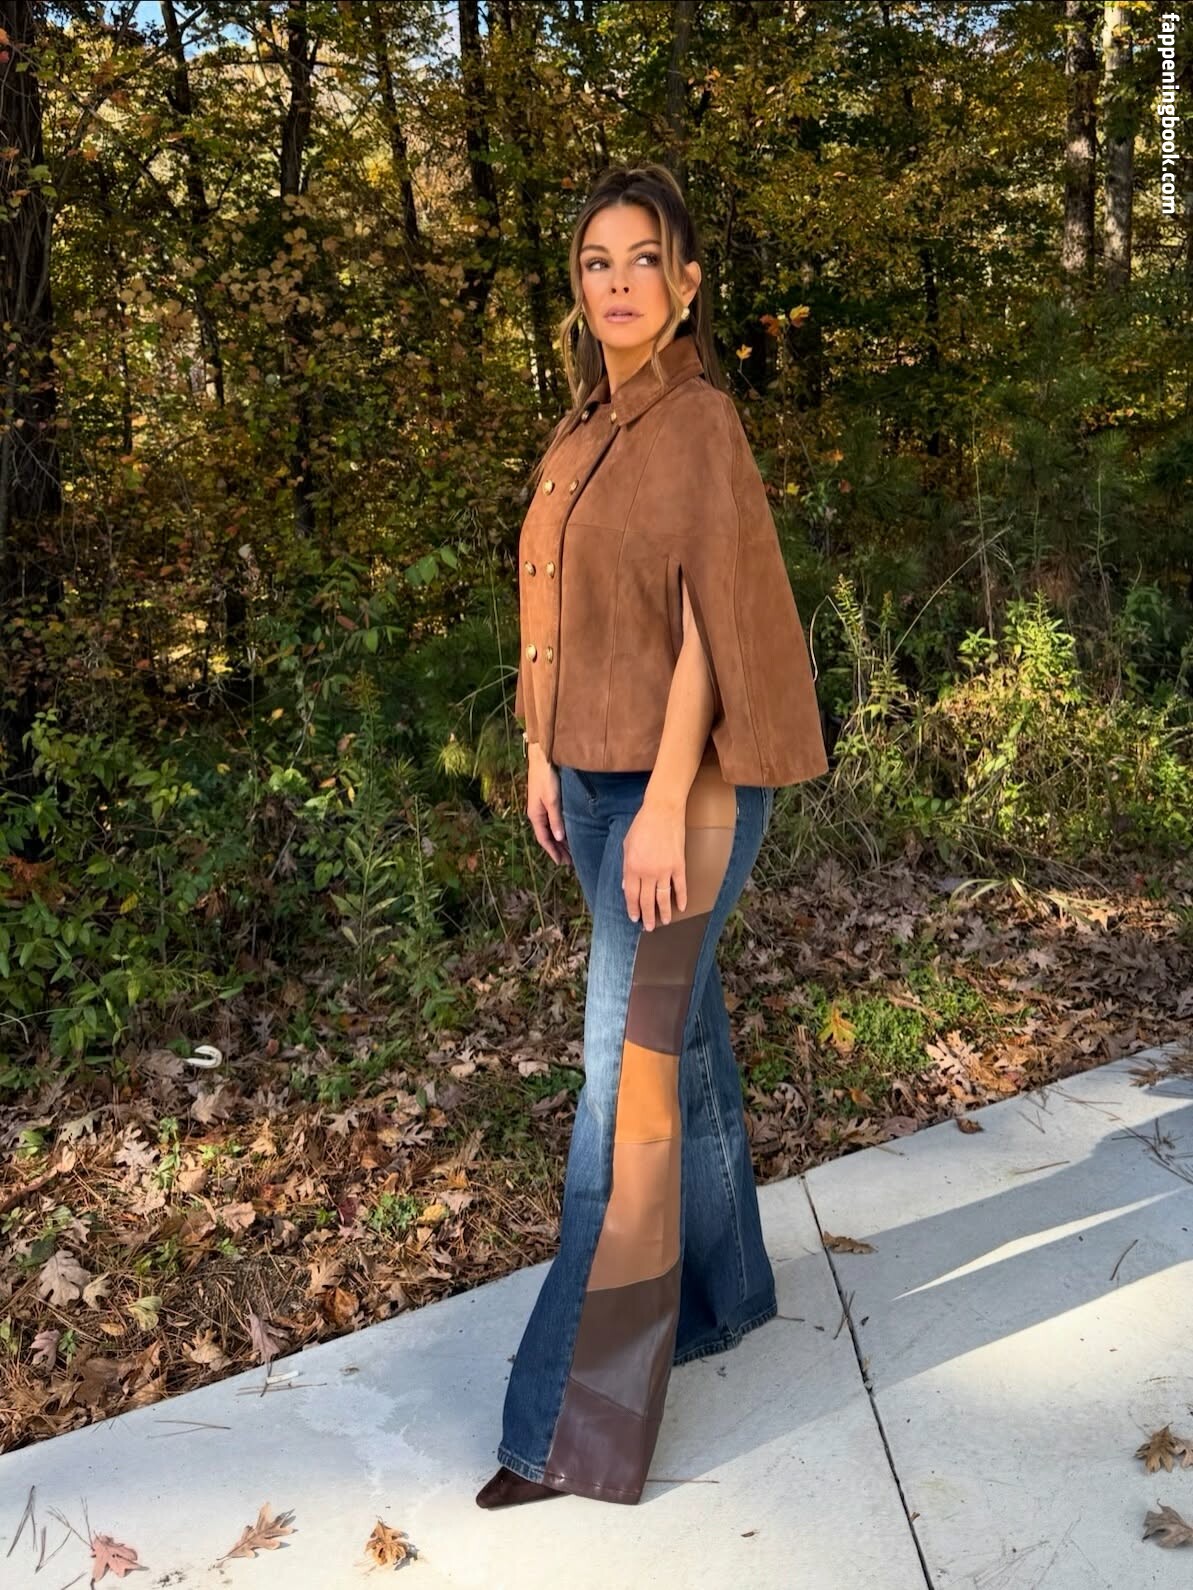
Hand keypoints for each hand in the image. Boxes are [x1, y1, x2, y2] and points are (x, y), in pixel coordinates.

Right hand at [526, 744, 570, 865]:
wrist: (542, 758)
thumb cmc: (546, 777)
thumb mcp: (553, 800)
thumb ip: (556, 819)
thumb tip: (559, 838)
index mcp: (536, 815)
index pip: (544, 839)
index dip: (553, 852)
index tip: (562, 863)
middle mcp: (536, 813)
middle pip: (547, 836)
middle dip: (557, 849)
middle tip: (569, 862)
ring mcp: (540, 807)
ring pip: (550, 829)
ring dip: (559, 841)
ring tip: (569, 851)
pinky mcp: (546, 801)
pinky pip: (552, 821)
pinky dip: (559, 830)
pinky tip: (566, 832)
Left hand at [622, 794, 686, 929]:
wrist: (662, 811)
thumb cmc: (642, 825)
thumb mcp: (626, 845)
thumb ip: (626, 868)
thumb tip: (627, 887)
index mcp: (632, 867)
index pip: (632, 895)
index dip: (633, 909)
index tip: (634, 918)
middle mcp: (647, 872)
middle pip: (647, 901)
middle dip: (647, 916)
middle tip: (648, 927)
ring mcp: (664, 870)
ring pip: (663, 898)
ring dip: (663, 912)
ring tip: (665, 922)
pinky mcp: (678, 865)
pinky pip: (680, 886)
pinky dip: (681, 898)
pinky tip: (681, 907)